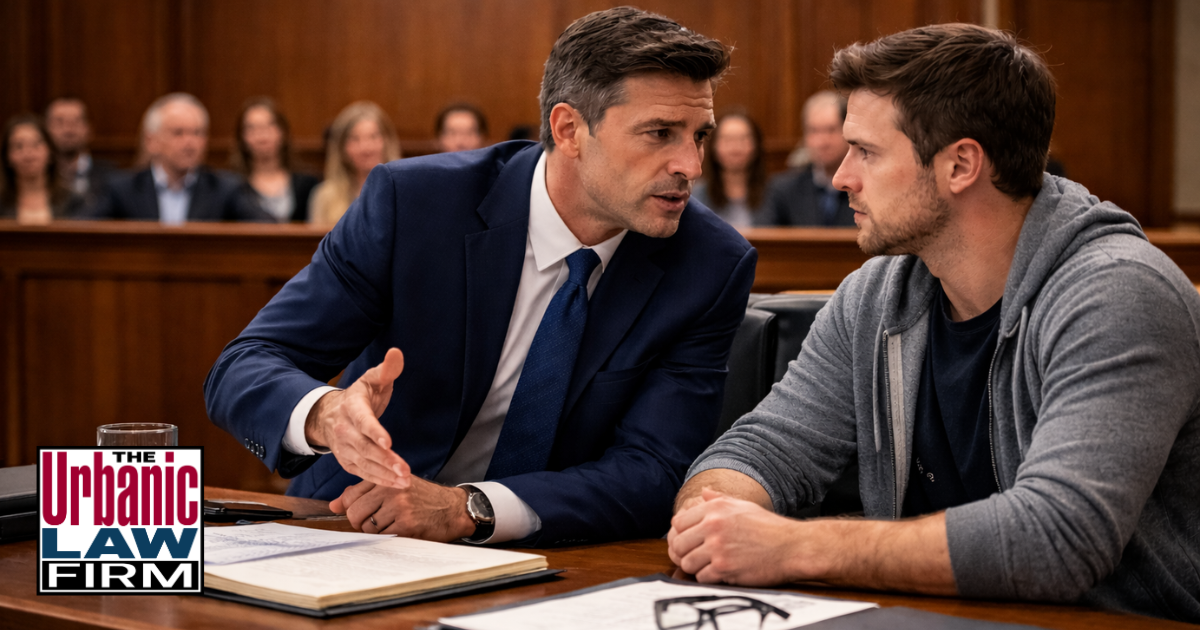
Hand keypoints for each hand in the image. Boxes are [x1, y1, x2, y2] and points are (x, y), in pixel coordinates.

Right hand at [305, 347, 410, 488]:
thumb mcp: (372, 379)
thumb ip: (387, 369)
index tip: (388, 441)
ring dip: (384, 474)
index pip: (363, 420)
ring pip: (364, 463)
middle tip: (404, 470)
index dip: (375, 431)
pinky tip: (395, 484)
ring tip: (404, 480)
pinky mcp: (347, 461)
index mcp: (352, 407)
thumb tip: (396, 353)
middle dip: (385, 460)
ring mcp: (344, 447)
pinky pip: (363, 473)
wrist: (330, 415)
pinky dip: (378, 480)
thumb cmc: (359, 396)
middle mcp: (345, 429)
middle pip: (364, 447)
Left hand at [329, 479, 475, 541]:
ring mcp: (398, 508)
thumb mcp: (393, 487)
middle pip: (355, 514)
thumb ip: (362, 493)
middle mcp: (390, 490)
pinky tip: (402, 530)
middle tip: (378, 522)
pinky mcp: (406, 525)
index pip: (350, 496)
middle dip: (361, 523)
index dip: (353, 509)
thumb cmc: (422, 498)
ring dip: (376, 532)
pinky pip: (382, 537)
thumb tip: (333, 506)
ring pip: (367, 528)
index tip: (364, 512)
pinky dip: (389, 538)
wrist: (453, 508)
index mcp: (385, 479)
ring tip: (394, 524)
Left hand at [667, 488, 819, 585]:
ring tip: (709, 565)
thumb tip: (704, 492)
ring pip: (687, 563)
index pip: (677, 522)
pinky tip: (720, 573)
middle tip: (696, 556)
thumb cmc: (769, 527)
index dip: (680, 534)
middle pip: (678, 544)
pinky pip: (701, 577)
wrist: (792, 546)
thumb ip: (719, 499)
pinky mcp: (725, 569)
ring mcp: (718, 548)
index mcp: (715, 508)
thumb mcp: (743, 506)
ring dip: (696, 567)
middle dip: (685, 552)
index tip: (689, 541)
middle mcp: (713, 526)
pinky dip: (708, 578)